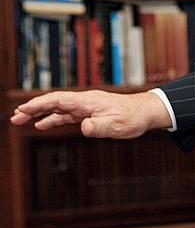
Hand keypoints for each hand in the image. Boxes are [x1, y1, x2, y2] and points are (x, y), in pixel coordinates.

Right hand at [10, 90, 172, 138]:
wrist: (146, 112)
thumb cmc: (133, 117)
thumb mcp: (116, 125)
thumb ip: (99, 127)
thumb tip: (83, 128)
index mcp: (88, 101)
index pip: (58, 99)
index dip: (39, 104)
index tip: (23, 109)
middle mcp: (85, 101)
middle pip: (53, 102)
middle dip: (33, 109)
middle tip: (14, 117)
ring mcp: (87, 107)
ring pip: (58, 108)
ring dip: (40, 114)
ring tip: (22, 121)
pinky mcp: (90, 113)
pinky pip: (67, 115)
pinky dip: (53, 118)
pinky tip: (43, 124)